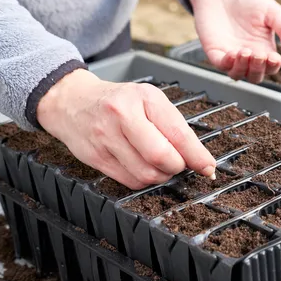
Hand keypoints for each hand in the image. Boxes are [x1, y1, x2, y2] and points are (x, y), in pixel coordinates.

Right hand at [37, 69, 215, 189]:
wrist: (71, 101)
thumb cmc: (118, 101)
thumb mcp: (149, 100)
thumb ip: (174, 127)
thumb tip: (199, 159)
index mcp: (144, 98)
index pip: (177, 134)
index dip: (197, 156)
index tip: (208, 167)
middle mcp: (123, 116)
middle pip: (162, 158)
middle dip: (177, 167)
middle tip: (178, 162)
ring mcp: (106, 138)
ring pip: (147, 175)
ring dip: (161, 176)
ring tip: (160, 163)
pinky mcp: (96, 158)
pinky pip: (130, 182)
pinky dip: (144, 180)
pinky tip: (142, 167)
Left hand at [189, 0, 280, 83]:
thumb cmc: (248, 0)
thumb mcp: (272, 12)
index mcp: (265, 49)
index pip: (271, 67)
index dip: (273, 66)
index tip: (274, 58)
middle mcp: (249, 56)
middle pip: (256, 75)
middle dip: (258, 68)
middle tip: (259, 55)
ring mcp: (231, 56)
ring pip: (238, 74)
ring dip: (243, 68)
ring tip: (246, 52)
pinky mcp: (215, 52)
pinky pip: (221, 65)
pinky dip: (227, 63)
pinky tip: (232, 54)